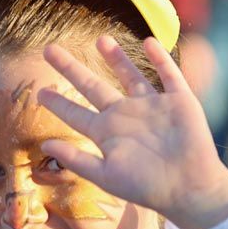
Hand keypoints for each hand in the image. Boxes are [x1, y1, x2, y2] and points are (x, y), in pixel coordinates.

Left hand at [37, 36, 227, 228]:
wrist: (189, 189)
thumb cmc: (147, 187)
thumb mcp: (105, 176)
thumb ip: (76, 160)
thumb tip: (45, 146)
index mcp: (108, 133)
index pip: (76, 114)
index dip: (57, 103)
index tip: (38, 93)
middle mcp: (126, 116)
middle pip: (93, 86)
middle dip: (72, 69)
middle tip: (49, 50)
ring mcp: (152, 107)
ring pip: (130, 76)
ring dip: (116, 57)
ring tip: (100, 39)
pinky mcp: (178, 101)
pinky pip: (168, 74)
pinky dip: (160, 58)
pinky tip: (149, 42)